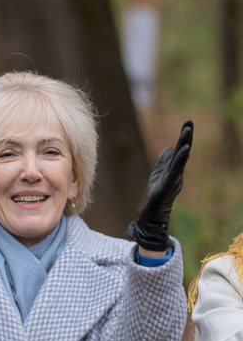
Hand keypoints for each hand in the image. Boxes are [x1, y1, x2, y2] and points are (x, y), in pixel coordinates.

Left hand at [130, 119, 192, 258]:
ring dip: (183, 145)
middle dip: (185, 137)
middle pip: (181, 152)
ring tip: (187, 132)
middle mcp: (175, 173)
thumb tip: (168, 147)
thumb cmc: (154, 199)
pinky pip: (174, 172)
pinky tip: (183, 150)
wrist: (150, 218)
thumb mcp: (158, 176)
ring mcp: (172, 180)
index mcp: (172, 170)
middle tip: (189, 121)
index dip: (183, 137)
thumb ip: (164, 163)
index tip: (188, 122)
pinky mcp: (166, 187)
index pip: (179, 150)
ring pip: (180, 160)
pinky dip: (179, 161)